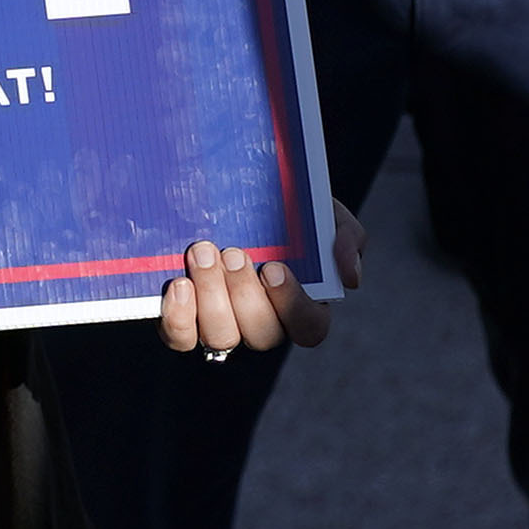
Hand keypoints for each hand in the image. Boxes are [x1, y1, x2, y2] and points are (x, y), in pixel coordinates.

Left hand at [153, 212, 357, 361]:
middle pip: (262, 335)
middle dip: (245, 295)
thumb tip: (350, 276)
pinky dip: (178, 316)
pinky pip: (181, 338)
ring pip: (222, 336)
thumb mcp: (325, 215)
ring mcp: (224, 325)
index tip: (275, 269)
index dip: (292, 306)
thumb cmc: (288, 211)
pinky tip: (179, 283)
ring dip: (211, 297)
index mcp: (302, 305)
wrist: (235, 191)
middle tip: (233, 254)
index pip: (309, 328)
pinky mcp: (186, 320)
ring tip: (202, 253)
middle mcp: (263, 322)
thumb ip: (346, 239)